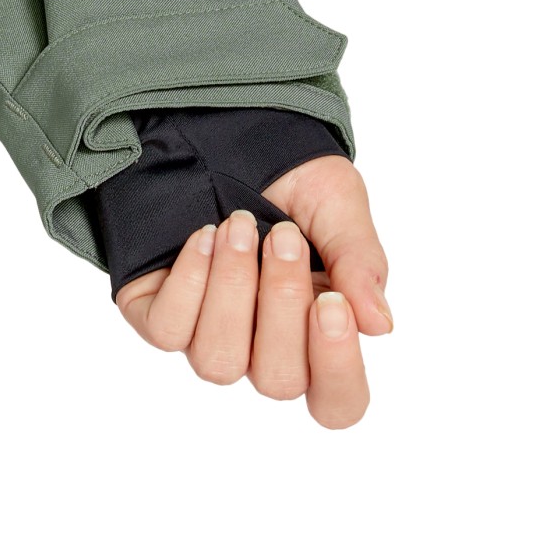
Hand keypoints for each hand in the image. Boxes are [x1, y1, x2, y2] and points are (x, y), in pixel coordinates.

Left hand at [114, 155, 391, 427]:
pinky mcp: (157, 314)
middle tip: (284, 235)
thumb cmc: (288, 181)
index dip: (337, 369)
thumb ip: (359, 262)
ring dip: (232, 290)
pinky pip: (167, 331)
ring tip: (238, 226)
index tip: (333, 303)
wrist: (222, 134)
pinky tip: (203, 237)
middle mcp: (261, 348)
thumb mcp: (337, 205)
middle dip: (282, 302)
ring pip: (218, 361)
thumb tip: (379, 325)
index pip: (336, 402)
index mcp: (318, 335)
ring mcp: (206, 336)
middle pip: (277, 380)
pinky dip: (189, 282)